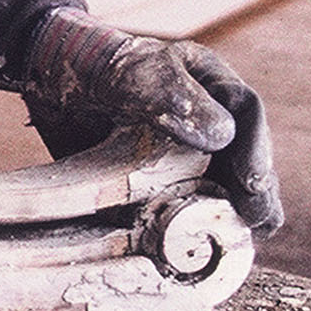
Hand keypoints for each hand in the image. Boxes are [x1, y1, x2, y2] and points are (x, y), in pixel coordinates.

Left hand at [25, 7, 283, 232]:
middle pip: (245, 156)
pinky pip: (191, 202)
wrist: (53, 81)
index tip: (252, 182)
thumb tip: (223, 136)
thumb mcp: (136, 74)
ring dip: (235, 212)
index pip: (247, 115)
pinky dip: (198, 223)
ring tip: (244, 238)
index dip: (255, 150)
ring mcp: (191, 151)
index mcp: (213, 84)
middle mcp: (211, 119)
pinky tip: (204, 243)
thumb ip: (174, 98)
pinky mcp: (167, 180)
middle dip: (255, 190)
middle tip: (257, 219)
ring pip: (226, 183)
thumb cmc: (98, 68)